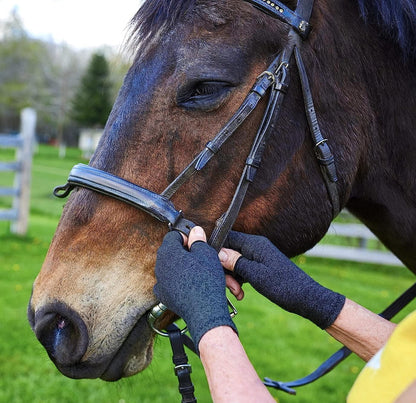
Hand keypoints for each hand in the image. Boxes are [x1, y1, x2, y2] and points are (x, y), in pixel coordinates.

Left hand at [154, 226, 236, 349]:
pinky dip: (178, 281)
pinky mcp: (164, 295)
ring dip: (182, 266)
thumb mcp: (206, 254)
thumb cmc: (205, 279)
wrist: (204, 310)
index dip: (186, 236)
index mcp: (168, 252)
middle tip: (199, 256)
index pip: (173, 236)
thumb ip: (198, 240)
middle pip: (170, 252)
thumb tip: (194, 231)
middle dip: (184, 252)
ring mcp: (160, 282)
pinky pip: (169, 283)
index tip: (196, 242)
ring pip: (171, 268)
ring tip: (198, 271)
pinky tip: (190, 284)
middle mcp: (160, 266)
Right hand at [219, 231, 345, 328]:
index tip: (211, 266)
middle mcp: (256, 246)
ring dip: (233, 278)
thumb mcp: (256, 275)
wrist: (306, 298)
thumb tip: (217, 252)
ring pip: (235, 262)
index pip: (227, 237)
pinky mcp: (261, 266)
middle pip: (229, 251)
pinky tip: (241, 294)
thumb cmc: (283, 286)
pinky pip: (243, 269)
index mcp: (255, 244)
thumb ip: (236, 261)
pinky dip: (240, 280)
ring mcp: (259, 256)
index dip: (216, 250)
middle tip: (230, 288)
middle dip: (225, 269)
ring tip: (238, 294)